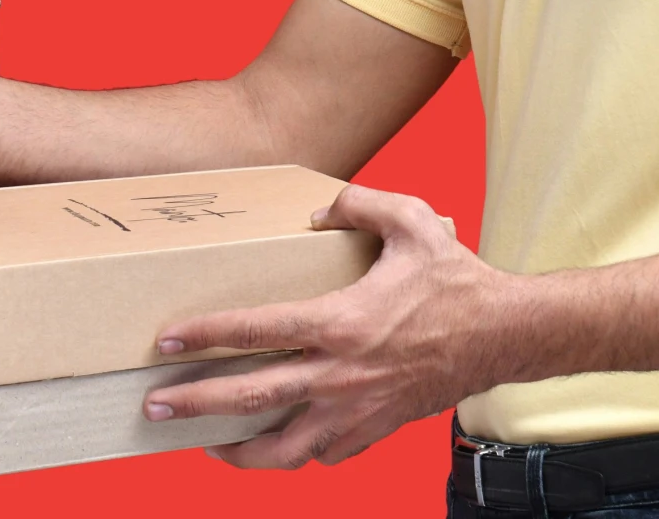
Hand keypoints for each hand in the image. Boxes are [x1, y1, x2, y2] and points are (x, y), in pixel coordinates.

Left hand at [141, 184, 514, 468]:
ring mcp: (355, 411)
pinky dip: (296, 453)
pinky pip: (322, 455)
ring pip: (281, 450)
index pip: (254, 331)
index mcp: (339, 322)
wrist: (504, 336)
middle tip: (154, 406)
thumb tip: (319, 210)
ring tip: (208, 444)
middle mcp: (339, 375)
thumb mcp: (413, 221)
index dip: (205, 335)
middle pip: (248, 398)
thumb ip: (361, 204)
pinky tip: (281, 440)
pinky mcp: (374, 431)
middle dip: (193, 405)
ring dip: (236, 452)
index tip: (168, 340)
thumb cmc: (457, 280)